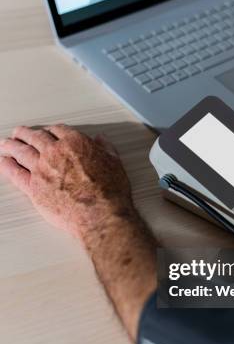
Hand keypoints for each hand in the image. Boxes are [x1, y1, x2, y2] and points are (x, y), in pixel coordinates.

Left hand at [0, 125, 134, 239]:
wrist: (99, 213)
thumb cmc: (108, 191)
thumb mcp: (114, 162)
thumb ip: (105, 148)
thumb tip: (101, 141)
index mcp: (75, 143)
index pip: (57, 130)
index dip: (51, 130)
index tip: (48, 132)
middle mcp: (55, 152)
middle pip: (35, 137)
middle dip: (26, 134)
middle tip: (20, 132)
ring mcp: (41, 169)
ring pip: (21, 151)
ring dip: (12, 145)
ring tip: (6, 144)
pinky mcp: (33, 188)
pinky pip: (15, 174)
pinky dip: (7, 167)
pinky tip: (3, 163)